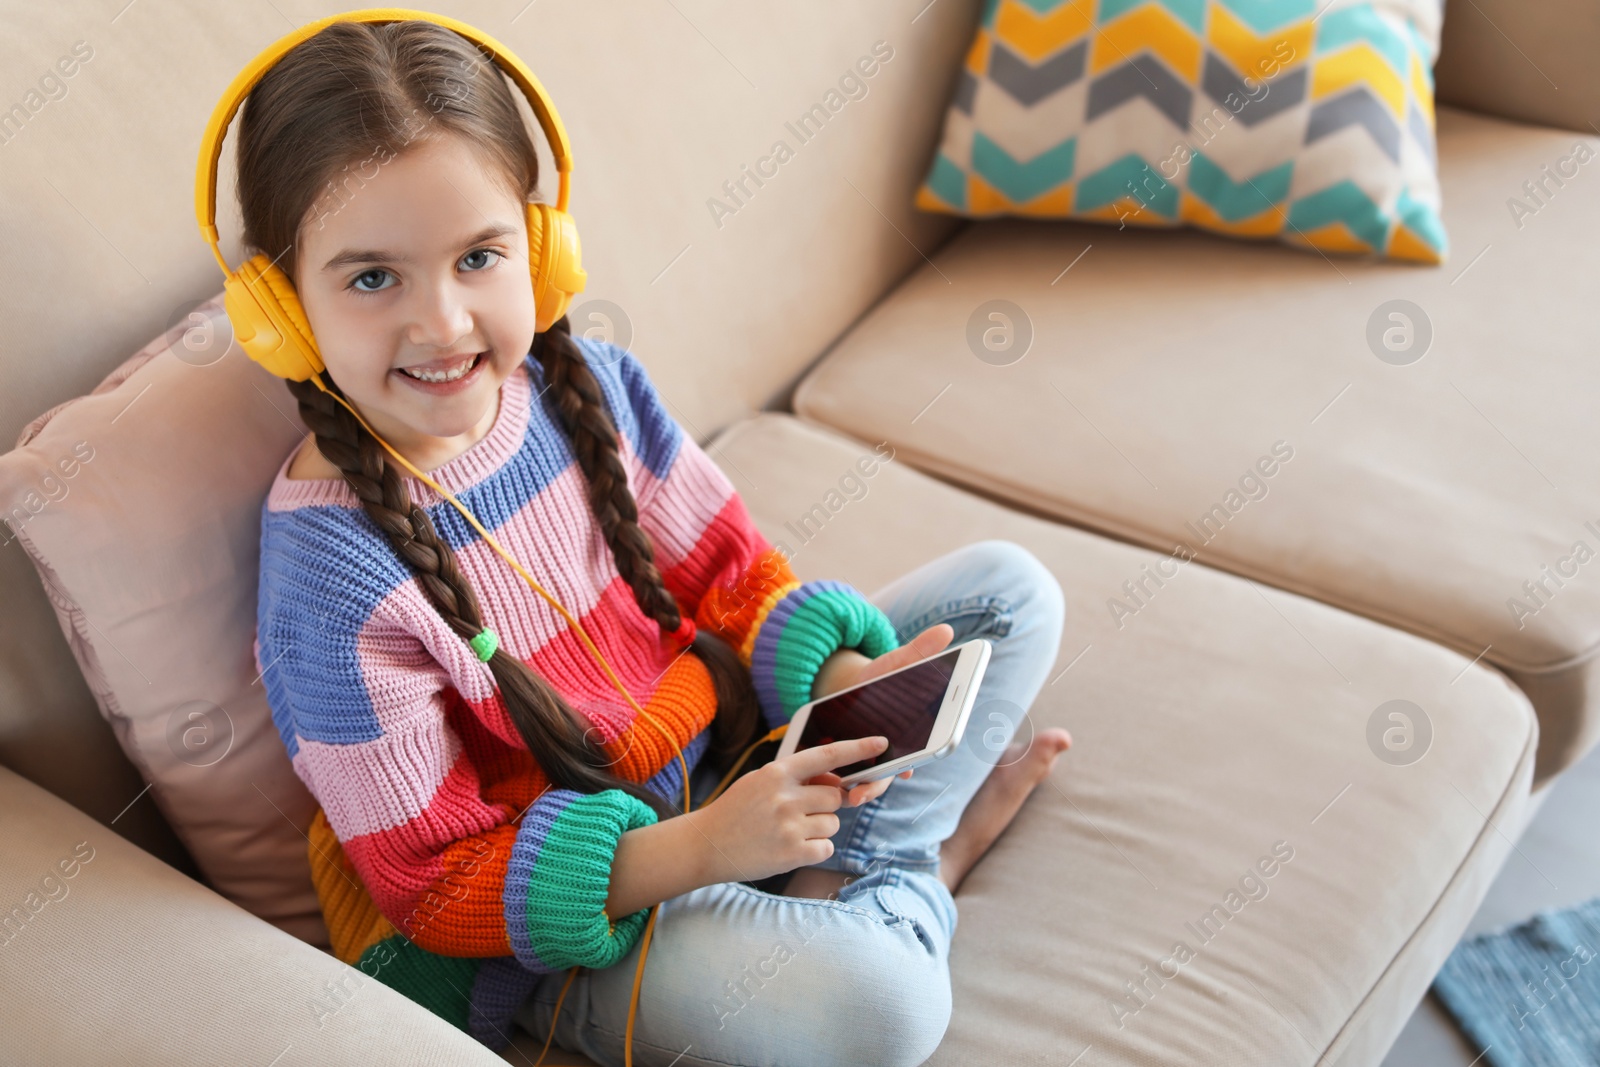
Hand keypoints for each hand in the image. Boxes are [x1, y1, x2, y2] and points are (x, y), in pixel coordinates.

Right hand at [691, 735, 892, 884]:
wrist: (706, 845)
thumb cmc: (737, 810)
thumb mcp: (761, 782)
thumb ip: (797, 779)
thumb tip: (836, 782)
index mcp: (778, 772)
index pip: (827, 755)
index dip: (858, 748)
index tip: (881, 744)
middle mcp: (785, 796)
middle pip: (835, 796)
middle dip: (825, 806)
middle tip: (799, 814)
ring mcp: (789, 826)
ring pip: (833, 823)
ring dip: (820, 829)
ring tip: (789, 832)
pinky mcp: (791, 854)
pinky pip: (826, 848)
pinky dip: (815, 850)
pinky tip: (790, 848)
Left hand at [806, 623, 956, 799]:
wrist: (845, 692)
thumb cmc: (877, 681)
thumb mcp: (894, 664)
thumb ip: (919, 652)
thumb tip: (946, 630)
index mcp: (913, 732)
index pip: (927, 745)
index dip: (929, 751)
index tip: (925, 757)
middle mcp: (895, 753)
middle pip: (896, 772)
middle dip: (885, 782)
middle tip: (881, 785)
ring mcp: (871, 763)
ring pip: (872, 782)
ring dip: (865, 790)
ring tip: (852, 795)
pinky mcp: (848, 766)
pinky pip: (847, 781)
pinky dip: (840, 786)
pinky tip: (829, 786)